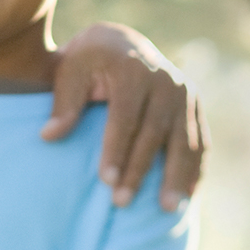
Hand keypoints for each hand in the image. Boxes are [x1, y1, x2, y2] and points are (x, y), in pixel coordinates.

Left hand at [48, 23, 206, 209]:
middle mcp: (166, 82)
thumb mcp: (69, 72)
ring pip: (185, 141)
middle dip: (139, 170)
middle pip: (155, 133)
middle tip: (122, 203)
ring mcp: (185, 94)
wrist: (119, 42)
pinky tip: (188, 194)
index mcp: (133, 71)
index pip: (125, 118)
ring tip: (166, 208)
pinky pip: (200, 141)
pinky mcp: (195, 106)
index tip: (106, 182)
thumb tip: (48, 136)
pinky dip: (195, 167)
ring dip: (177, 176)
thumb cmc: (86, 62)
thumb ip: (63, 104)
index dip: (116, 150)